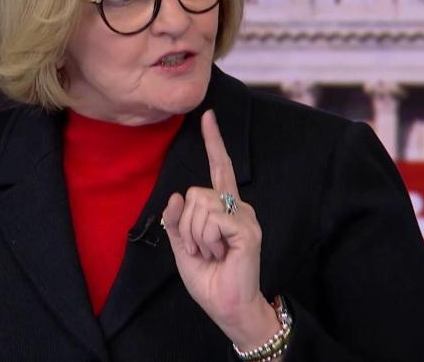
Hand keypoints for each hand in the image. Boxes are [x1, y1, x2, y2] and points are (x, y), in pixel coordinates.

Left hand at [161, 110, 279, 349]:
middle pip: (195, 193)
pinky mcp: (247, 230)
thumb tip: (176, 195)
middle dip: (186, 226)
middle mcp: (237, 206)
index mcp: (223, 208)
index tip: (208, 116)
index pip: (219, 168)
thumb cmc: (208, 279)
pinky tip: (220, 255)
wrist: (226, 307)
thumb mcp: (182, 246)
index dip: (213, 141)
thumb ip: (176, 220)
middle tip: (202, 250)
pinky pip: (212, 220)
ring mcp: (245, 217)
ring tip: (212, 254)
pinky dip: (206, 240)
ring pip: (200, 205)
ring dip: (195, 236)